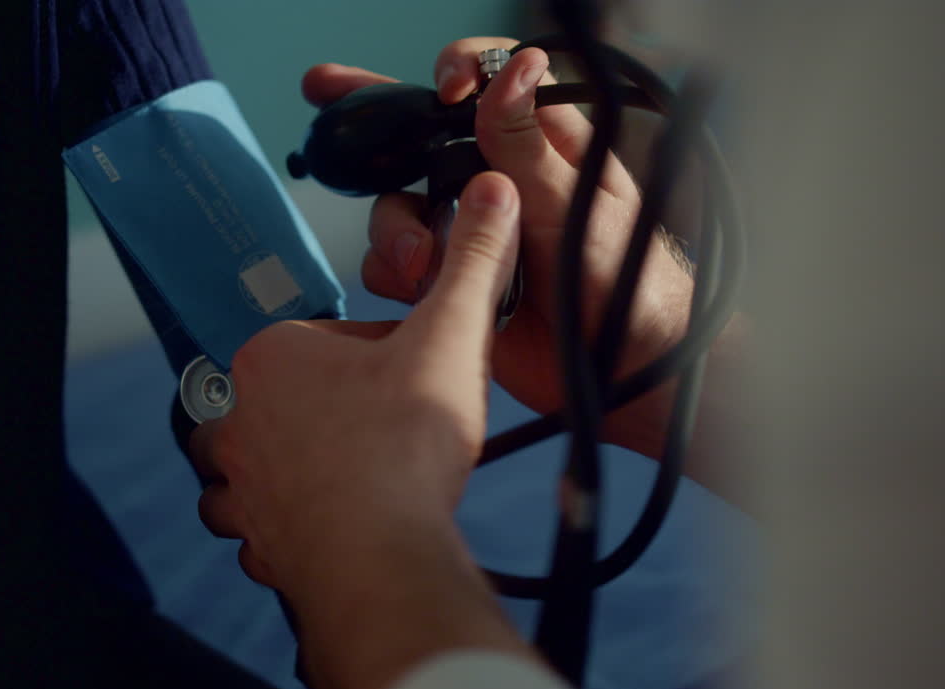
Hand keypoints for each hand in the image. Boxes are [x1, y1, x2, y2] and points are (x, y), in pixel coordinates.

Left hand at [191, 173, 534, 688]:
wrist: (383, 555)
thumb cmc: (406, 446)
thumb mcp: (452, 338)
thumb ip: (472, 264)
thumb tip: (493, 191)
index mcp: (273, 354)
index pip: (332, 337)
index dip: (385, 355)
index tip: (418, 380)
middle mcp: (239, 416)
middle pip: (297, 395)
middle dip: (340, 407)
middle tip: (395, 429)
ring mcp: (242, 484)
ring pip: (265, 460)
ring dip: (302, 464)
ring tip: (359, 475)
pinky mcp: (256, 539)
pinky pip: (263, 524)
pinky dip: (293, 523)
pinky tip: (340, 522)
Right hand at [303, 37, 696, 459]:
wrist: (615, 367)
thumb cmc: (621, 278)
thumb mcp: (574, 200)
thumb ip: (528, 141)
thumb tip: (513, 66)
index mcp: (534, 146)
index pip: (484, 85)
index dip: (455, 74)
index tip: (444, 87)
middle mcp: (491, 182)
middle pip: (417, 140)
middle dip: (371, 123)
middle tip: (323, 89)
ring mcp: (465, 232)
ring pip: (397, 208)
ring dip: (399, 232)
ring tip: (424, 265)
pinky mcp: (447, 280)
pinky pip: (395, 265)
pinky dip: (399, 277)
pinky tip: (423, 290)